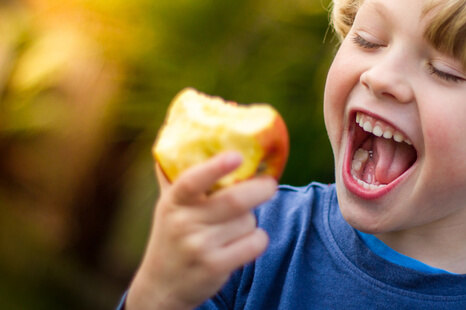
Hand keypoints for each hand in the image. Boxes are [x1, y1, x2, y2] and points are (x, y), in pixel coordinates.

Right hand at [125, 152, 276, 309]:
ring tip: (238, 224)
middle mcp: (184, 223)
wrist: (161, 286)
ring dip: (252, 220)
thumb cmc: (172, 235)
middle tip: (270, 184)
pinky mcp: (214, 267)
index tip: (236, 155)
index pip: (191, 180)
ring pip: (247, 221)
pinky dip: (258, 239)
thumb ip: (178, 175)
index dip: (215, 167)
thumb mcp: (169, 206)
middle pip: (234, 200)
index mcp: (173, 201)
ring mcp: (199, 247)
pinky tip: (248, 241)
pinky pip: (254, 244)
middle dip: (260, 189)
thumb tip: (181, 129)